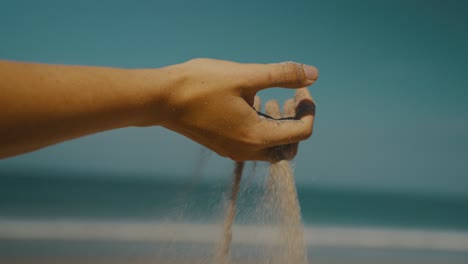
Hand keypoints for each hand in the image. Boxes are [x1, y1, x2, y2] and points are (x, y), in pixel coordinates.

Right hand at [154, 58, 317, 161]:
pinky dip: (264, 128)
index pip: (302, 132)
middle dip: (298, 122)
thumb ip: (282, 75)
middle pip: (289, 145)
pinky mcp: (223, 145)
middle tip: (294, 97)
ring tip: (277, 100)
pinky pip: (253, 144)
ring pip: (271, 147)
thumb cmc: (201, 85)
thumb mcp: (245, 75)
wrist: (160, 99)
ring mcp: (234, 151)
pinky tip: (254, 105)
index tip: (302, 88)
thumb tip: (312, 74)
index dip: (308, 109)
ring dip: (282, 127)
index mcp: (257, 136)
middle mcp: (247, 151)